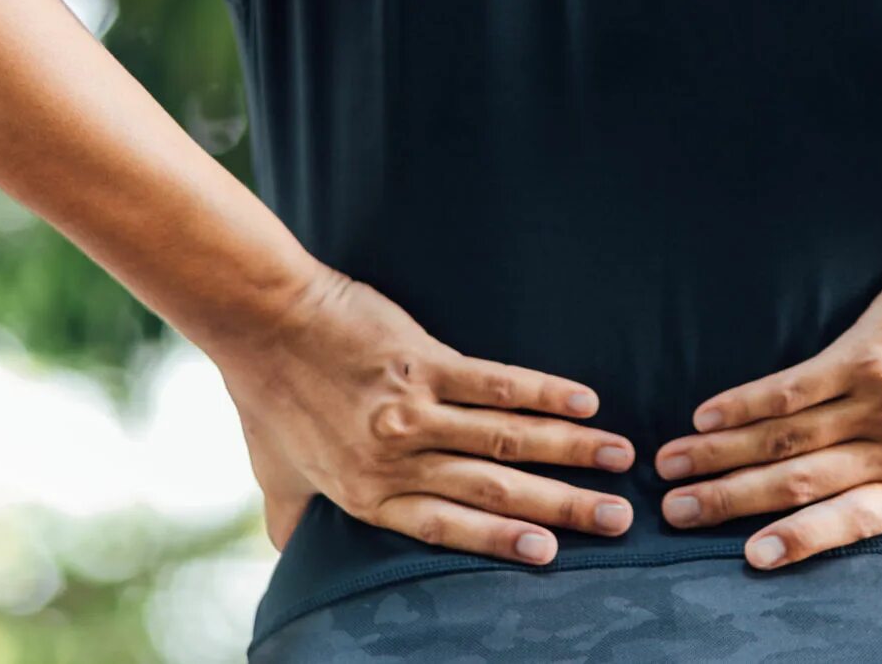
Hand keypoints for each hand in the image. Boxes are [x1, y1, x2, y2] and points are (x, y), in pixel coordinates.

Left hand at [210, 262, 636, 564]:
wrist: (261, 319)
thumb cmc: (267, 397)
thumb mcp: (276, 475)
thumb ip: (296, 523)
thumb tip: (292, 562)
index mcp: (366, 494)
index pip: (446, 527)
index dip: (501, 541)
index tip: (552, 553)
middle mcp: (395, 459)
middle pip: (494, 490)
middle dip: (563, 506)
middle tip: (619, 517)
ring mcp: (412, 410)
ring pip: (507, 439)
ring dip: (571, 450)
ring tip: (620, 458)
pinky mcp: (423, 361)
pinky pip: (496, 382)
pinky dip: (544, 392)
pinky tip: (585, 400)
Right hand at [651, 238, 881, 567]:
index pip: (851, 523)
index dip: (798, 541)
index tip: (748, 558)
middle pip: (800, 484)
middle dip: (729, 501)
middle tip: (673, 513)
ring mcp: (881, 402)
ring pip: (785, 440)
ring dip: (719, 454)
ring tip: (670, 465)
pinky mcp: (866, 353)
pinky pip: (793, 388)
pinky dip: (743, 404)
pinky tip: (705, 414)